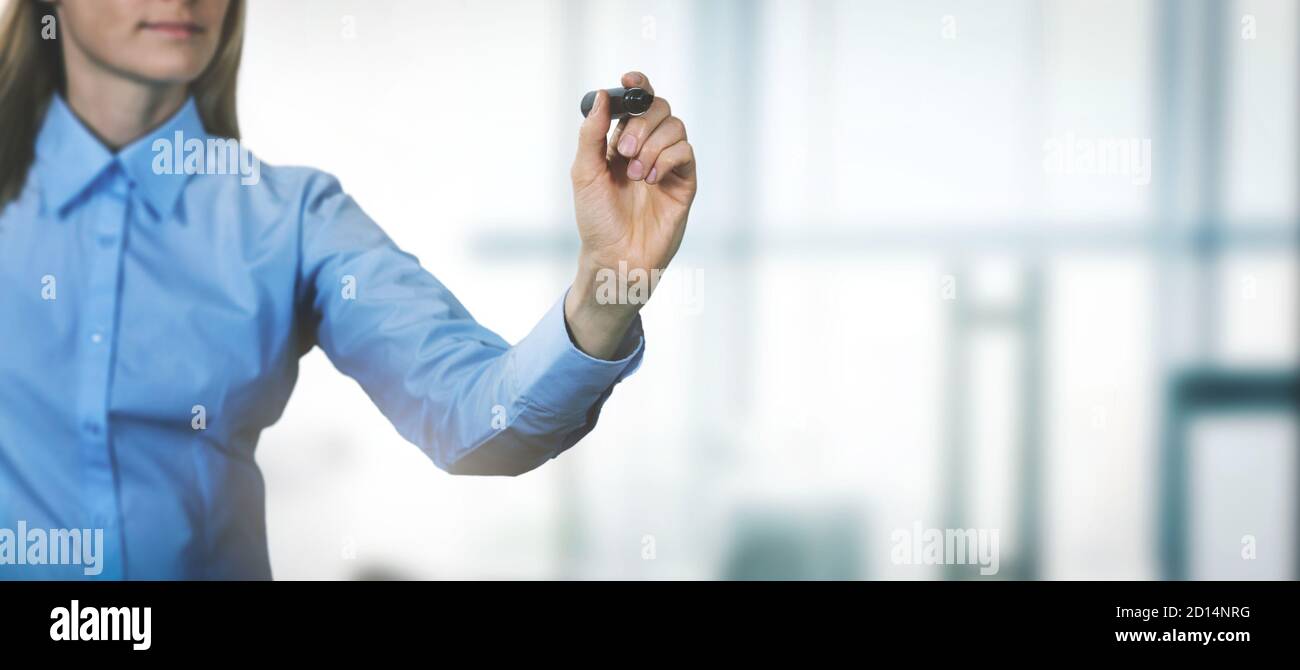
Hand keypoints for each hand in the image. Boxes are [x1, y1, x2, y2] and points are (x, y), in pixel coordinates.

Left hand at [565, 71, 697, 358]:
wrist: (616, 256)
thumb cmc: (596, 220)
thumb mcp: (584, 172)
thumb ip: (591, 133)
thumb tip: (603, 95)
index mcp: (621, 141)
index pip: (636, 101)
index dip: (637, 84)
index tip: (628, 81)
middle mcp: (647, 148)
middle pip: (658, 107)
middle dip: (641, 124)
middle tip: (623, 151)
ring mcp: (667, 164)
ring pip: (675, 126)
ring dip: (652, 145)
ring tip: (635, 173)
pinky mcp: (684, 181)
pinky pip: (684, 152)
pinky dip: (666, 159)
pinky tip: (651, 179)